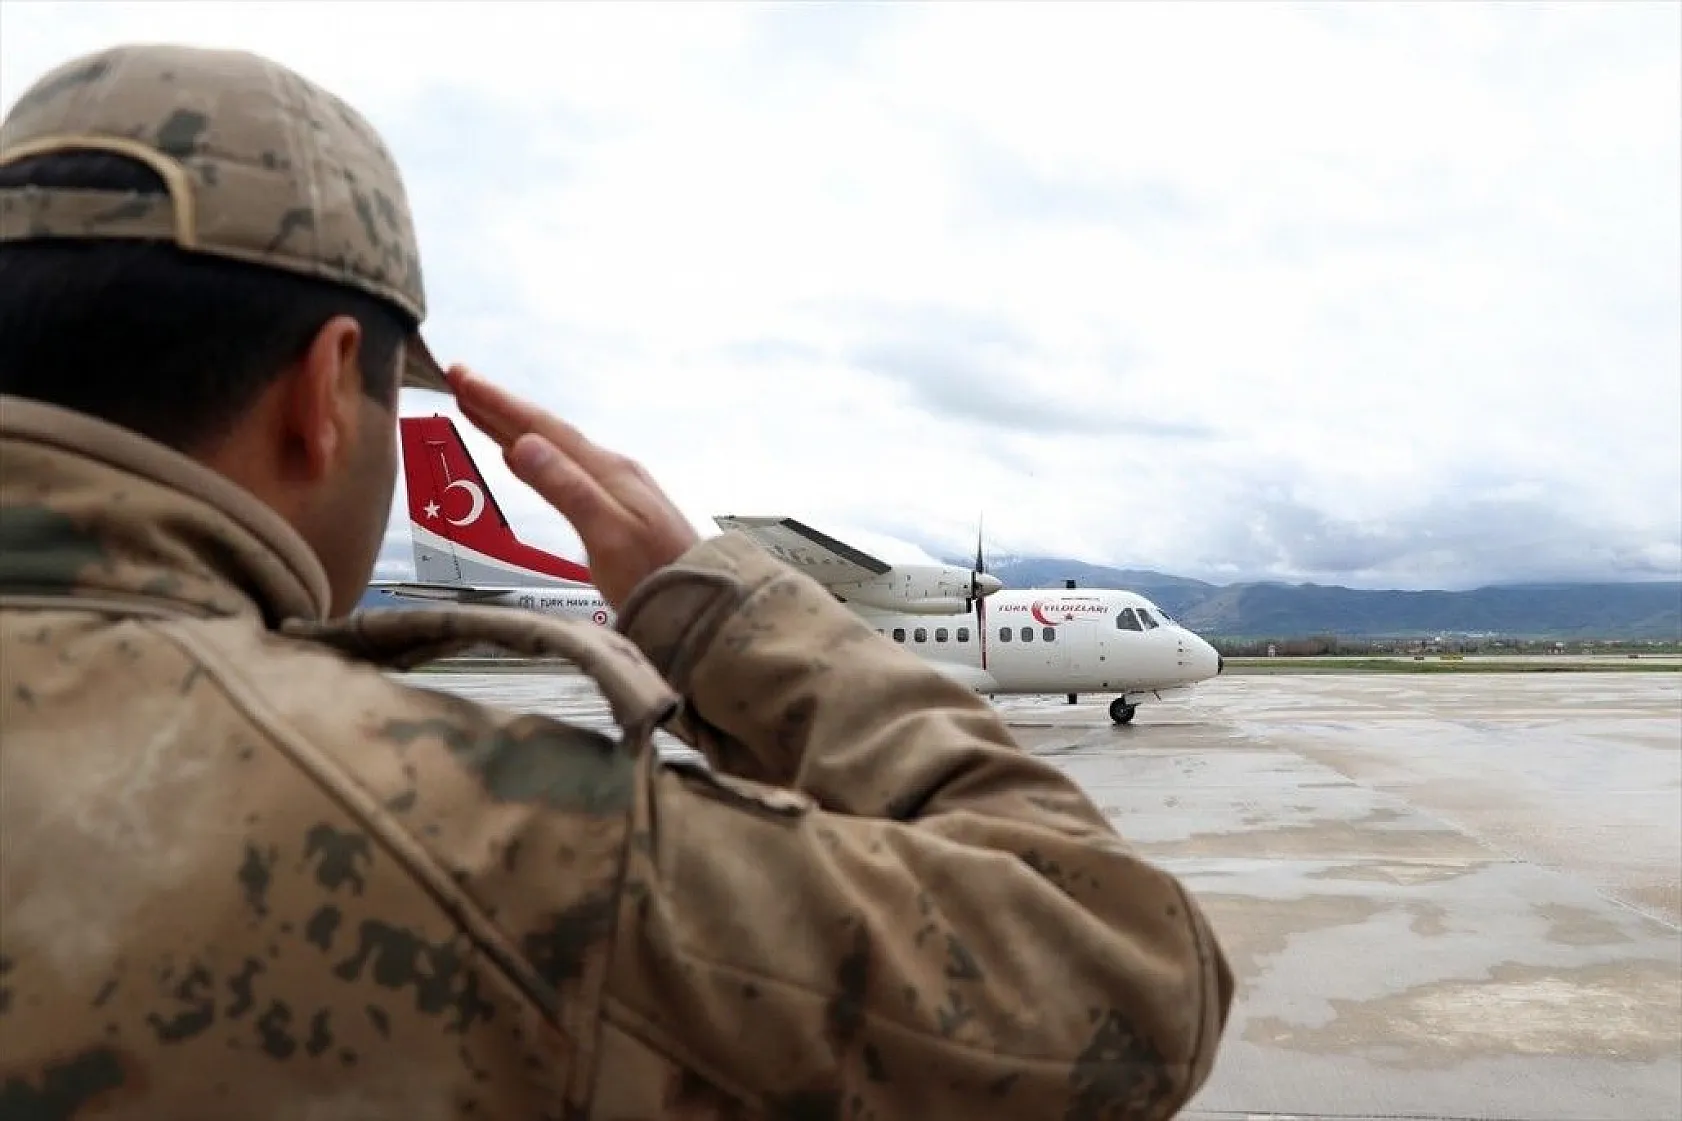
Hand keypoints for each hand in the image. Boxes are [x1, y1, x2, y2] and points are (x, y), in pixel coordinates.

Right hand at [444, 365, 699, 608]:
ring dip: (512, 426)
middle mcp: (611, 471)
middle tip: (459, 378)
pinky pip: (563, 467)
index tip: (461, 377)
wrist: (705, 603)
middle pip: (545, 431)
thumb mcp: (607, 535)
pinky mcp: (616, 507)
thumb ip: (566, 489)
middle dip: (500, 405)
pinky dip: (533, 455)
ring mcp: (615, 487)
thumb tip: (522, 445)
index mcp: (606, 471)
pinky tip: (522, 456)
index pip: (542, 428)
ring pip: (552, 447)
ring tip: (479, 408)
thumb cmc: (657, 577)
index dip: (499, 403)